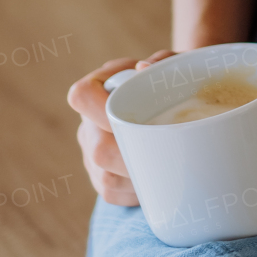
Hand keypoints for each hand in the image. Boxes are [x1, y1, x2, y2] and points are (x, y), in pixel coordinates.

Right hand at [67, 53, 176, 206]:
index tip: (130, 114)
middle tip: (168, 153)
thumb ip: (162, 62)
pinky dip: (138, 191)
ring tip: (170, 167)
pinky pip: (113, 194)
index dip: (99, 108)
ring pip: (106, 177)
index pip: (82, 96)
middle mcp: (89, 123)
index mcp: (98, 88)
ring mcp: (90, 153)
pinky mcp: (100, 178)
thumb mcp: (173, 65)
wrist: (174, 100)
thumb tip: (144, 67)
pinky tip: (157, 180)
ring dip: (140, 177)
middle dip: (134, 156)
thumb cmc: (172, 80)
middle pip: (99, 149)